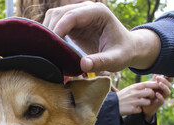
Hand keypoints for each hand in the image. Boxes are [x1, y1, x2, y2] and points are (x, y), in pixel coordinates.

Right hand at [44, 1, 160, 72]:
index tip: (52, 45)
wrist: (127, 49)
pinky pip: (55, 24)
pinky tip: (50, 49)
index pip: (73, 15)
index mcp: (98, 12)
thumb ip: (101, 62)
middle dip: (50, 30)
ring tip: (47, 51)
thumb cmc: (124, 52)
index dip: (59, 28)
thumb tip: (83, 65)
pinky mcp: (73, 24)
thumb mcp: (116, 59)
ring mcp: (79, 15)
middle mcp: (87, 9)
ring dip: (48, 32)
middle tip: (46, 51)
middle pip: (59, 13)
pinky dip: (50, 35)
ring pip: (54, 16)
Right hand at [116, 81, 158, 116]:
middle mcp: (134, 93)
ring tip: (141, 104)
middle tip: (149, 97)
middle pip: (150, 92)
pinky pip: (141, 110)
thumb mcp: (130, 89)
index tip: (159, 85)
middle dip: (152, 95)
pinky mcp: (133, 109)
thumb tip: (151, 84)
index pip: (147, 84)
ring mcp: (134, 101)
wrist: (112, 105)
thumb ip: (139, 87)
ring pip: (147, 102)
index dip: (154, 85)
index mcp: (134, 87)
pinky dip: (139, 110)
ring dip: (146, 103)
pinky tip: (134, 108)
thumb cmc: (123, 96)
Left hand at [140, 75, 172, 119]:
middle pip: (169, 85)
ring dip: (164, 87)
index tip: (166, 73)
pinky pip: (162, 100)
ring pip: (168, 92)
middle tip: (158, 78)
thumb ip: (153, 79)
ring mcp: (163, 97)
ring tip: (159, 84)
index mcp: (163, 86)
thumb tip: (157, 71)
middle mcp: (164, 91)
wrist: (143, 105)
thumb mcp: (150, 85)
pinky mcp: (159, 103)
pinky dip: (160, 96)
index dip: (170, 77)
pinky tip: (157, 93)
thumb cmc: (147, 94)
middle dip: (165, 81)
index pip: (169, 81)